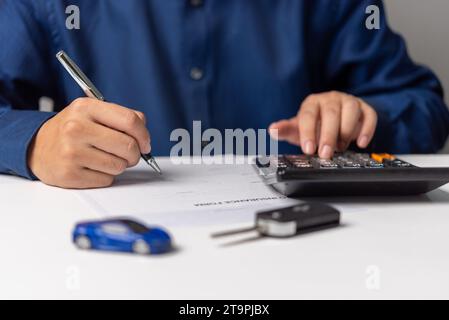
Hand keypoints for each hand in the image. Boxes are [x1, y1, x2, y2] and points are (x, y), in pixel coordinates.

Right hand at [28, 98, 149, 188]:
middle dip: (135, 154)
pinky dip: (105, 176)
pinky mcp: (70, 174)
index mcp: (86, 108)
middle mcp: (76, 128)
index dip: (144, 135)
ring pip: (119, 165)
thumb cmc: (71, 130)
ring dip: (119, 165)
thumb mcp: (92, 113)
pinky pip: (106, 180)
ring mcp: (71, 152)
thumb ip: (121, 118)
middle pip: (128, 146)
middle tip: (129, 155)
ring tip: (104, 158)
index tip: (145, 143)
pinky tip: (92, 167)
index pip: (130, 120)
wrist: (37, 147)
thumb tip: (144, 133)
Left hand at [269, 91, 376, 158]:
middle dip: (328, 135)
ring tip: (340, 148)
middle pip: (331, 113)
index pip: (308, 115)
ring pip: (351, 110)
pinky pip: (369, 115)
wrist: (333, 119)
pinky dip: (367, 129)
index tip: (308, 149)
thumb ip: (285, 130)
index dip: (308, 132)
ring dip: (347, 131)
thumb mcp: (298, 129)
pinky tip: (360, 143)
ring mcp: (349, 102)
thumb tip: (272, 130)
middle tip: (325, 154)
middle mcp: (331, 99)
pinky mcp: (365, 108)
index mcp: (312, 103)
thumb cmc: (314, 125)